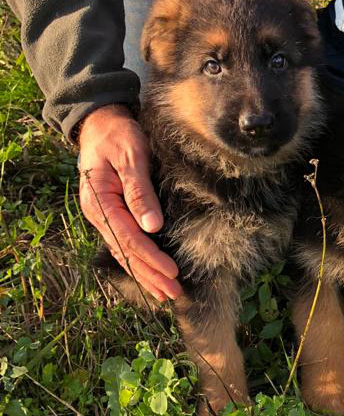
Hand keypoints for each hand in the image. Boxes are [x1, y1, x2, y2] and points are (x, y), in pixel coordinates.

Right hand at [78, 105, 180, 300]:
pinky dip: (138, 260)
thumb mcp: (131, 157)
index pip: (129, 238)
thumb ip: (139, 191)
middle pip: (126, 252)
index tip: (172, 274)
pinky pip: (124, 243)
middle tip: (173, 294)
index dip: (151, 259)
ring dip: (144, 274)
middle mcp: (99, 213)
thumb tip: (152, 227)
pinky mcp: (112, 213)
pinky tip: (150, 273)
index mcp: (100, 201)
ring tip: (164, 293)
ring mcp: (103, 215)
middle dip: (150, 275)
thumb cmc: (119, 135)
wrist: (102, 121)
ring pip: (124, 251)